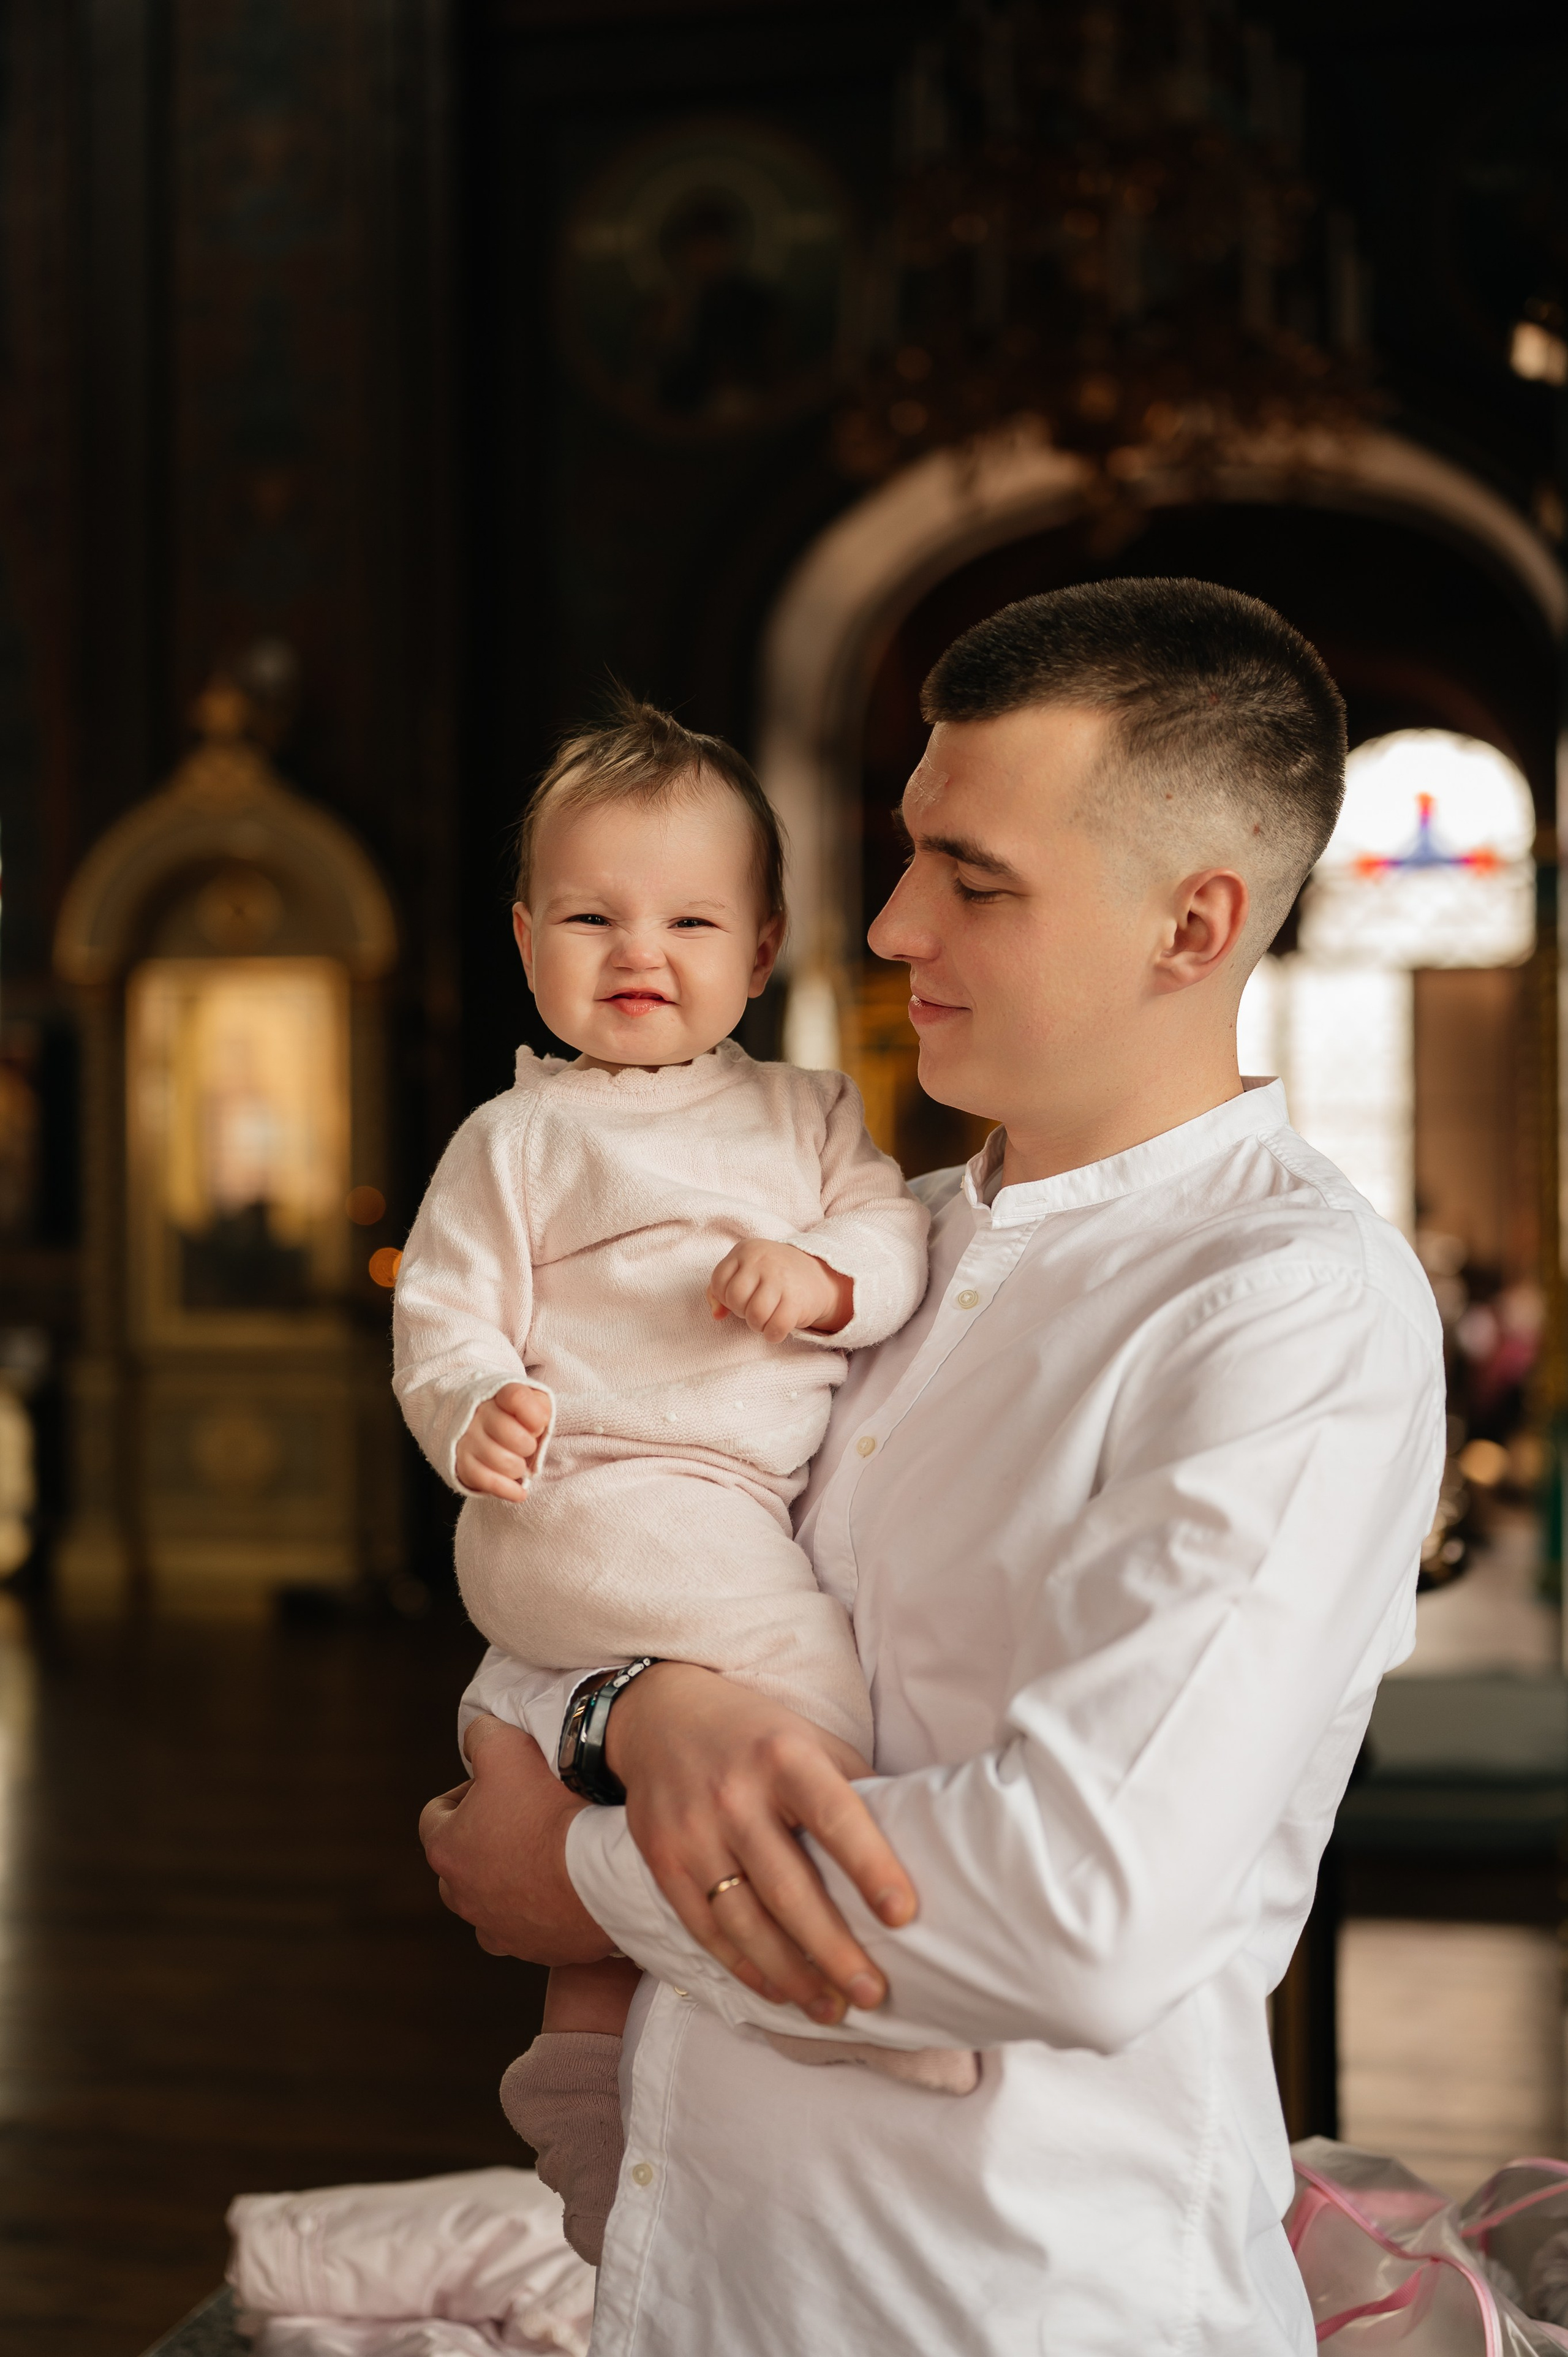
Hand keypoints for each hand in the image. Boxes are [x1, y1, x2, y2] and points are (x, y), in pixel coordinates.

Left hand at [418, 1716, 613, 1962]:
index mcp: (446, 1850)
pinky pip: (531, 1927)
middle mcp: (463, 1898)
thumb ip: (480, 1735)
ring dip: (509, 1877)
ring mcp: (500, 1929)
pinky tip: (569, 1884)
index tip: (498, 1780)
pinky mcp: (538, 1950)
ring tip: (549, 1851)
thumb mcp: (506, 1745)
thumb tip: (476, 1737)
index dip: (466, 1790)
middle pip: (461, 1861)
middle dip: (485, 1837)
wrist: (604, 1871)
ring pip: (491, 1899)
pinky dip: (542, 1908)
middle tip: (525, 1813)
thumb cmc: (550, 1807)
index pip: (435, 1814)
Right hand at [454, 1382, 551, 1499]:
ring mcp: (468, 1439)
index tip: (536, 1425)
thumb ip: (540, 1408)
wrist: (474, 1423)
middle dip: (529, 1447)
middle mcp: (480, 1413)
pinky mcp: (462, 1463)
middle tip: (525, 1447)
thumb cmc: (511, 1416)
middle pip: (517, 1437)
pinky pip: (488, 1482)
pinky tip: (518, 1491)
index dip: (535, 1417)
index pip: (517, 1398)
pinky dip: (508, 1490)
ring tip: (515, 1462)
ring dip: (518, 1468)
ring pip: (505, 1462)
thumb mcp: (531, 1402)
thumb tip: (538, 1425)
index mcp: (499, 1394)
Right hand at [605, 1662, 915, 2024]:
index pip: (835, 1817)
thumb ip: (854, 1788)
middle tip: (874, 1993)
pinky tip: (779, 1990)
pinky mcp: (663, 1861)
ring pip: (745, 1921)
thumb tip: (918, 1842)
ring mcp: (693, 1832)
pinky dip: (745, 1967)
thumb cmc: (757, 1735)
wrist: (660, 1715)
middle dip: (835, 1950)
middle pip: (789, 1888)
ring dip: (792, 1975)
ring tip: (831, 2008)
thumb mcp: (811, 1740)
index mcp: (784, 1757)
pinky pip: (706, 1929)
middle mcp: (735, 1795)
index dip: (871, 1867)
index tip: (904, 1915)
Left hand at [707, 1241, 853, 1341]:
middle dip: (741, 1311)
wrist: (819, 1274)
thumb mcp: (745, 1271)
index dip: (725, 1297)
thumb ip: (720, 1290)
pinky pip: (775, 1328)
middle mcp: (763, 1260)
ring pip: (754, 1315)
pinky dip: (773, 1335)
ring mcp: (781, 1279)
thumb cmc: (772, 1276)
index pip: (719, 1281)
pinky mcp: (798, 1300)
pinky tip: (777, 1328)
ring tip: (766, 1318)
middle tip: (755, 1308)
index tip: (742, 1297)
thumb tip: (717, 1315)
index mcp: (746, 1250)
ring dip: (757, 1325)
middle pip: (735, 1298)